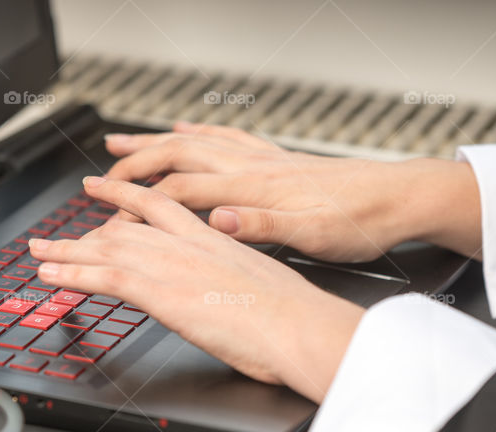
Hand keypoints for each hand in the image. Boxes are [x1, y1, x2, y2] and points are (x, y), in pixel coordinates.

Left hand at [28, 176, 363, 402]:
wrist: (302, 326)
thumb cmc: (294, 315)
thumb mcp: (263, 281)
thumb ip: (233, 275)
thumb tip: (225, 286)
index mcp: (213, 238)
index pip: (159, 206)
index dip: (125, 195)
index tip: (102, 187)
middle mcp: (188, 245)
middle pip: (123, 229)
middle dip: (82, 232)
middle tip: (52, 235)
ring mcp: (174, 266)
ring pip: (106, 250)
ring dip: (66, 252)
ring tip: (37, 254)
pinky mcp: (163, 293)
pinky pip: (106, 278)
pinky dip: (73, 274)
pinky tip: (50, 276)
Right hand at [104, 121, 482, 260]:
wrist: (396, 198)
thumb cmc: (357, 221)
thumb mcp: (313, 235)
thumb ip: (263, 227)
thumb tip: (220, 221)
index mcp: (253, 189)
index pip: (180, 193)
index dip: (138, 204)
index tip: (106, 215)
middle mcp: (251, 167)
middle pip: (177, 159)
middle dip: (133, 165)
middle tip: (99, 174)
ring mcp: (261, 159)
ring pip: (194, 144)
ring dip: (154, 143)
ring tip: (122, 142)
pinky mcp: (275, 159)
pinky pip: (224, 139)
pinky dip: (196, 135)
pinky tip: (186, 132)